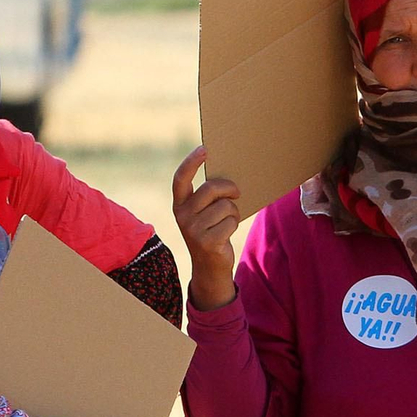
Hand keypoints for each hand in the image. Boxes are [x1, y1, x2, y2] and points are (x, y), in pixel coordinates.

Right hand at [172, 145, 240, 310]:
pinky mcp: (207, 242)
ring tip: (227, 221)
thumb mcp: (203, 214)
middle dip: (229, 188)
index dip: (191, 162)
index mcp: (179, 205)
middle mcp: (182, 215)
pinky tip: (226, 233)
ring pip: (226, 206)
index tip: (204, 149)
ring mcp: (193, 230)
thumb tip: (228, 180)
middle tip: (237, 192)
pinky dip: (234, 225)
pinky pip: (231, 221)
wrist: (210, 267)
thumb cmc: (211, 232)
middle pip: (211, 189)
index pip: (181, 179)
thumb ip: (208, 197)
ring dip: (233, 212)